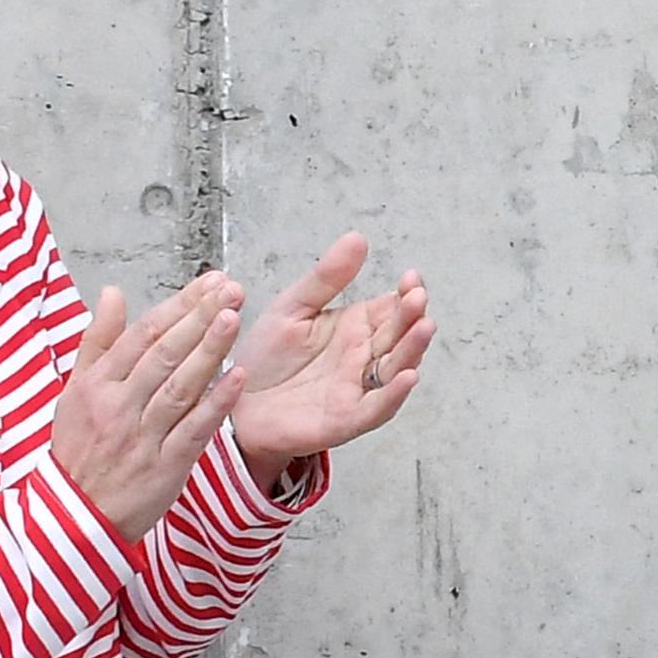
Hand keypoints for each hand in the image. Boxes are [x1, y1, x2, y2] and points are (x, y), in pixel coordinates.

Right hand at [49, 275, 245, 542]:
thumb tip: (112, 293)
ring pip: (180, 386)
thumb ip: (97, 340)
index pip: (142, 334)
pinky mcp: (166, 466)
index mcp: (97, 385)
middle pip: (164, 353)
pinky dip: (216, 403)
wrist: (75, 516)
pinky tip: (239, 377)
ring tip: (234, 316)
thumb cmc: (79, 448)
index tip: (209, 282)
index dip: (179, 305)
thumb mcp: (74, 391)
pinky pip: (194, 429)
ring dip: (209, 350)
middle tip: (230, 288)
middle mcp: (119, 406)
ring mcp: (143, 436)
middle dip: (200, 317)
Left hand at [228, 232, 433, 479]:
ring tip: (423, 328)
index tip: (411, 278)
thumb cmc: (266, 360)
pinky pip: (376, 408)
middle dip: (412, 317)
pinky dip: (394, 395)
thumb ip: (327, 278)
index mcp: (355, 328)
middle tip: (417, 298)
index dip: (407, 294)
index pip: (392, 308)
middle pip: (400, 336)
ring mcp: (358, 389)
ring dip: (413, 350)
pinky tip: (407, 377)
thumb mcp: (293, 307)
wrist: (234, 402)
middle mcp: (363, 358)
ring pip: (396, 369)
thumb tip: (357, 239)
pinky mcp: (345, 419)